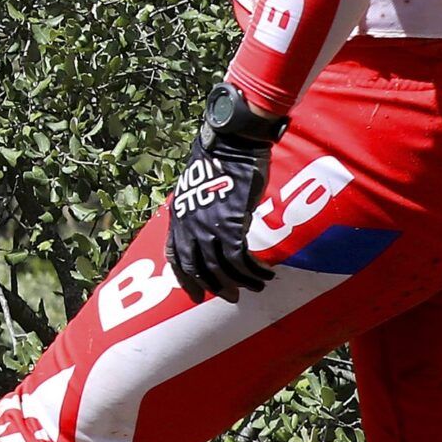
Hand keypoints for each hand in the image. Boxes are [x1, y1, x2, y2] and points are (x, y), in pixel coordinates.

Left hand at [165, 80, 287, 299]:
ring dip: (241, 282)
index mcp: (178, 217)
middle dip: (215, 287)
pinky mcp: (230, 225)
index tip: (197, 296)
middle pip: (198, 268)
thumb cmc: (218, 161)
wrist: (231, 144)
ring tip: (257, 286)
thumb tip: (207, 228)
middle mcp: (188, 226)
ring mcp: (207, 226)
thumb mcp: (196, 188)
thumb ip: (198, 210)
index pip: (175, 258)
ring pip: (221, 268)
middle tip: (232, 297)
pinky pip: (240, 259)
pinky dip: (253, 272)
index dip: (186, 280)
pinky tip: (265, 274)